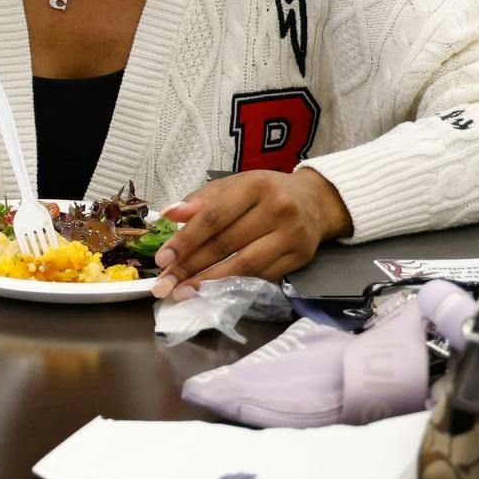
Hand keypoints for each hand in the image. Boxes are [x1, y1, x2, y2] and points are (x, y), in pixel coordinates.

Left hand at [153, 168, 352, 299]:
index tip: (162, 258)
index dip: (186, 240)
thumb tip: (169, 214)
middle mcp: (277, 209)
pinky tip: (214, 290)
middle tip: (165, 283)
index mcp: (254, 186)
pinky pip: (262, 275)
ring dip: (210, 282)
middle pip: (226, 244)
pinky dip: (235, 284)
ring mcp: (292, 236)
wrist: (316, 201)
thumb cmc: (265, 191)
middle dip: (191, 266)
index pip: (213, 217)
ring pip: (244, 265)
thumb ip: (201, 200)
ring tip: (184, 292)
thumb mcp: (233, 185)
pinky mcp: (301, 257)